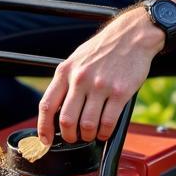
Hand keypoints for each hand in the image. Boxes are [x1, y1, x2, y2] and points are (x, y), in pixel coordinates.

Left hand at [37, 6, 161, 144]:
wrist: (131, 36)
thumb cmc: (103, 49)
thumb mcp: (76, 59)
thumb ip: (66, 82)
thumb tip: (57, 111)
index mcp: (65, 71)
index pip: (47, 105)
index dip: (43, 127)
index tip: (46, 139)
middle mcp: (80, 79)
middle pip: (67, 120)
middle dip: (69, 136)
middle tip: (74, 138)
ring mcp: (100, 86)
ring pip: (88, 125)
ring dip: (88, 136)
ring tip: (91, 134)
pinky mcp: (120, 92)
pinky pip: (108, 122)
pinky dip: (105, 133)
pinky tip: (105, 131)